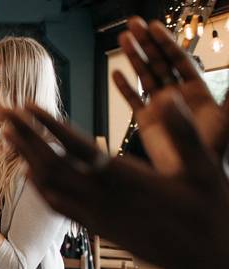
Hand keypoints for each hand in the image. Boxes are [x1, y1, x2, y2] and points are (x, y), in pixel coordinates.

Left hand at [1, 100, 228, 268]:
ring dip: (25, 159)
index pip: (76, 148)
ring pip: (49, 186)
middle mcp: (103, 198)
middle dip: (25, 137)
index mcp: (125, 178)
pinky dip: (40, 187)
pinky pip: (59, 206)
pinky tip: (28, 174)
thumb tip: (167, 98)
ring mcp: (96, 216)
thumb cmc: (209, 211)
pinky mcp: (97, 228)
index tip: (26, 108)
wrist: (203, 259)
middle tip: (3, 113)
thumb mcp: (202, 168)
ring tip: (6, 136)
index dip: (48, 127)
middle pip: (51, 164)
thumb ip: (183, 132)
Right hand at [114, 17, 228, 169]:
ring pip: (145, 76)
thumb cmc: (209, 152)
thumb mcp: (223, 119)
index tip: (154, 27)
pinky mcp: (146, 123)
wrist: (191, 179)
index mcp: (198, 91)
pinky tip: (116, 73)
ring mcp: (161, 108)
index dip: (167, 43)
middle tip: (132, 24)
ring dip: (134, 58)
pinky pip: (133, 101)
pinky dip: (125, 88)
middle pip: (160, 63)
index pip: (180, 61)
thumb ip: (228, 98)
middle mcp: (178, 95)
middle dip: (146, 43)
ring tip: (122, 38)